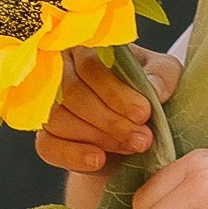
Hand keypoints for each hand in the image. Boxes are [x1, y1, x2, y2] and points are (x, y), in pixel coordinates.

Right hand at [38, 45, 175, 176]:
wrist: (134, 127)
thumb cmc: (144, 92)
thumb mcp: (162, 76)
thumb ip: (162, 76)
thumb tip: (155, 89)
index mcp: (85, 48)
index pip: (90, 66)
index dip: (116, 93)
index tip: (143, 114)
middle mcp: (59, 71)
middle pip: (72, 94)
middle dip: (111, 121)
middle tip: (142, 139)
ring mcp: (48, 106)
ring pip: (59, 120)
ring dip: (99, 138)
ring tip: (129, 147)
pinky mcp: (45, 136)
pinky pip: (47, 146)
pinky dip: (73, 155)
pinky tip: (98, 160)